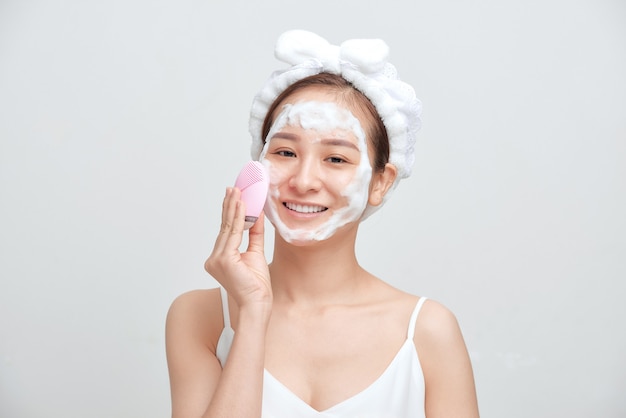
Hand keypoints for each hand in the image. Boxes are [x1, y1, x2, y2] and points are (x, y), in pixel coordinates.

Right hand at [204, 187, 271, 310]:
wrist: (258, 303)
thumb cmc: (257, 285)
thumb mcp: (256, 253)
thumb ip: (254, 234)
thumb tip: (256, 214)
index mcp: (220, 258)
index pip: (226, 230)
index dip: (231, 212)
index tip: (235, 196)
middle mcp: (214, 258)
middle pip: (225, 226)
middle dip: (230, 205)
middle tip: (234, 187)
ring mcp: (216, 259)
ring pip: (228, 227)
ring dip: (234, 207)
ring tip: (238, 191)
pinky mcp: (223, 259)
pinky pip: (233, 233)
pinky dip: (238, 218)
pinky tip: (242, 205)